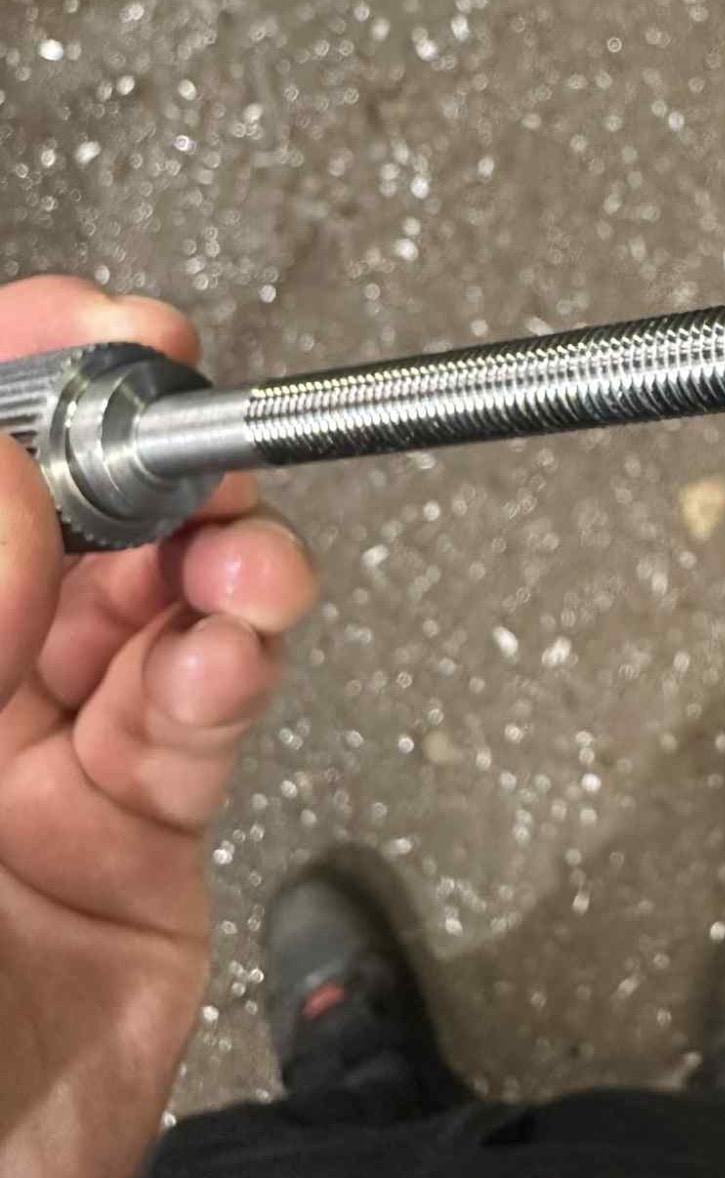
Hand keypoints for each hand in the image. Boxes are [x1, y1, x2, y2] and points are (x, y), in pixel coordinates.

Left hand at [0, 279, 317, 1177]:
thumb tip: (12, 471)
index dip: (20, 378)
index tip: (101, 325)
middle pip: (61, 528)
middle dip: (137, 460)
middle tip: (197, 426)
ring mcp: (34, 775)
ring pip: (146, 613)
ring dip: (212, 560)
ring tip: (247, 554)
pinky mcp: (131, 852)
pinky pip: (193, 728)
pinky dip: (232, 670)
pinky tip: (238, 646)